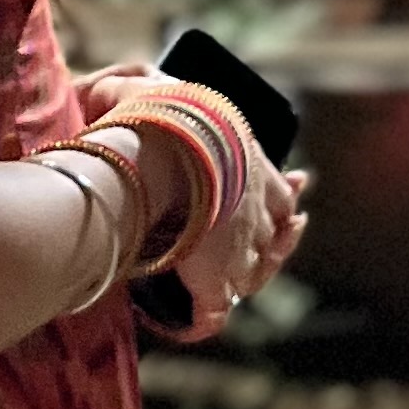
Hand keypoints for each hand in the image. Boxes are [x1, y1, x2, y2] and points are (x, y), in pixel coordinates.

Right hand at [79, 72, 311, 345]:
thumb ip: (130, 88)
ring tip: (230, 282)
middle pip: (276, 233)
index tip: (299, 184)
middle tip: (287, 232)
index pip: (281, 186)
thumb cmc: (163, 110)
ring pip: (252, 274)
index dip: (286, 193)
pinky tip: (184, 323)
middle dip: (277, 237)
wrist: (176, 142)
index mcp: (249, 160)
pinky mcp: (217, 278)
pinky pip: (212, 315)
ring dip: (241, 279)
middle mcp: (257, 205)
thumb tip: (110, 85)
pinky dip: (197, 321)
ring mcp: (241, 245)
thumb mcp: (149, 86)